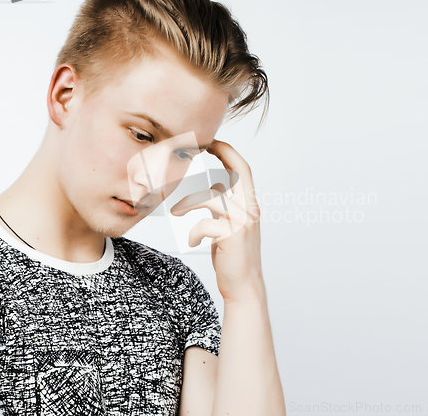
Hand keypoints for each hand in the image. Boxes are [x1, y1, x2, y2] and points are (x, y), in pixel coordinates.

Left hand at [169, 139, 263, 302]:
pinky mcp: (233, 235)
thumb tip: (216, 185)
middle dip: (221, 152)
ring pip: (212, 197)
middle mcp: (251, 209)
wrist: (243, 286)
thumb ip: (224, 205)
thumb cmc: (233, 256)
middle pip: (239, 170)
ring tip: (175, 211)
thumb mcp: (228, 225)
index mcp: (250, 205)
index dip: (228, 152)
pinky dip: (194, 232)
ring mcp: (244, 221)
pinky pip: (205, 223)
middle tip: (199, 146)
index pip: (243, 169)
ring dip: (189, 202)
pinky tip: (193, 241)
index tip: (212, 142)